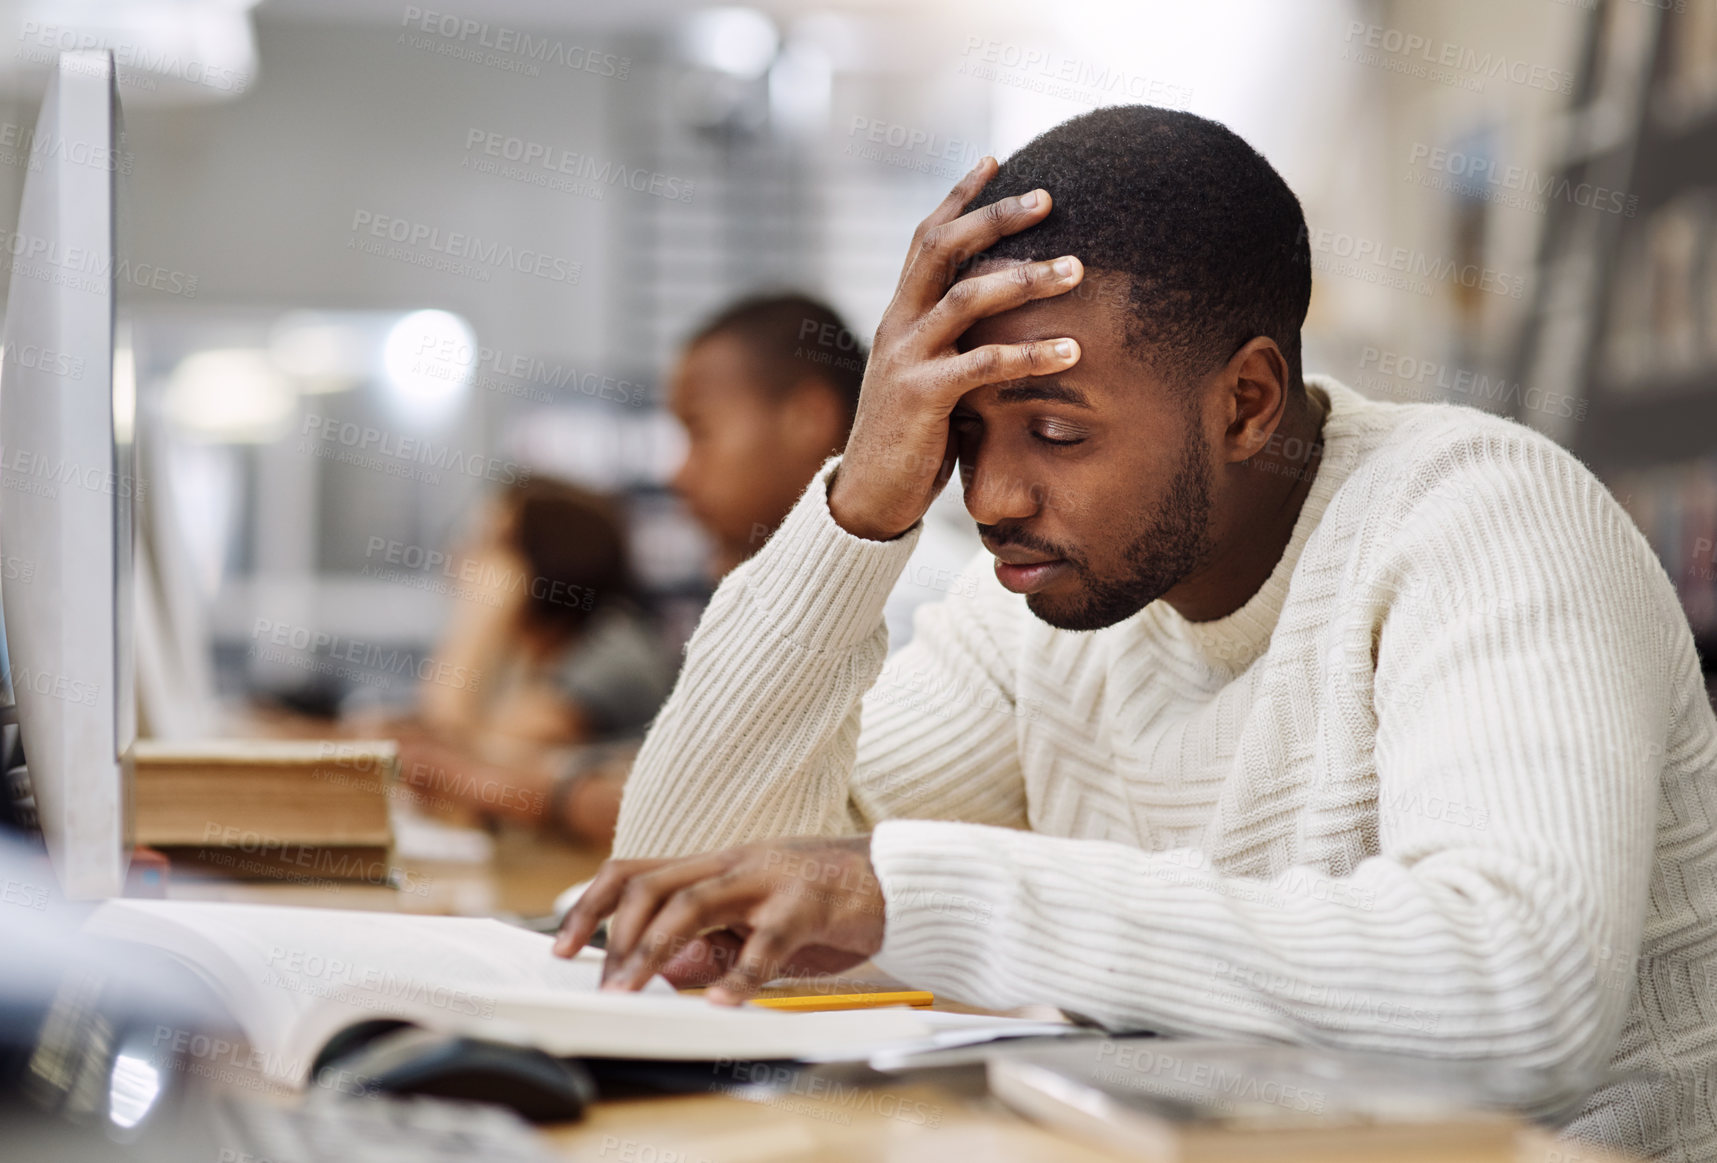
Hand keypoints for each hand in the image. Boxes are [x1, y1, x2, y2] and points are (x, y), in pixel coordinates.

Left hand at [552, 836, 885, 1003]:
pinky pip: (767, 943)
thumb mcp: (753, 917)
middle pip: (653, 885)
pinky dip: (740, 976)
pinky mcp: (808, 905)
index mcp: (716, 864)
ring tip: (633, 991)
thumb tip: (660, 973)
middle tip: (604, 985)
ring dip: (654, 950)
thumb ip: (710, 939)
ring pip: (693, 903)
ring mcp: (769, 880)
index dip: (592, 905)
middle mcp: (734, 864)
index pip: (635, 872)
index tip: (563, 945)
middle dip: (616, 936)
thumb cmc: (821, 900)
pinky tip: (721, 1003)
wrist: (895, 878)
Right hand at [828, 156, 1084, 541]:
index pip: (927, 238)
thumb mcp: (932, 377)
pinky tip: (1072, 350)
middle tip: (1049, 197)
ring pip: (967, 298)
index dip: (959, 196)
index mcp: (900, 314)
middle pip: (942, 248)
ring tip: (1078, 269)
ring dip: (1026, 278)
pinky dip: (1030, 353)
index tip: (995, 159)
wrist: (868, 497)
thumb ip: (959, 345)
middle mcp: (898, 325)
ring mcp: (906, 358)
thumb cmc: (911, 439)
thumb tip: (1007, 324)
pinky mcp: (921, 397)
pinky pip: (982, 365)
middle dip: (995, 216)